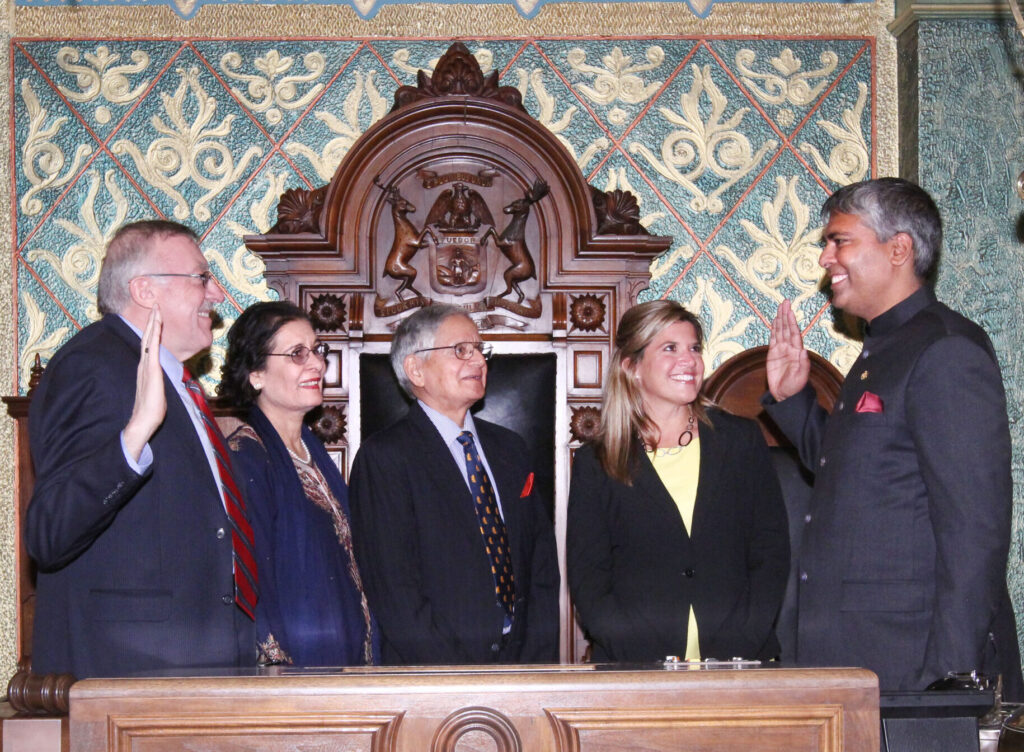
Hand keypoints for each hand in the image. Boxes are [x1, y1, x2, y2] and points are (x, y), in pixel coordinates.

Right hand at [123, 305, 166, 461]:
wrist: (144, 420)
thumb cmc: (151, 409)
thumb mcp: (157, 389)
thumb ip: (157, 381)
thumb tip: (161, 379)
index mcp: (146, 367)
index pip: (149, 344)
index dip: (152, 330)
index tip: (156, 316)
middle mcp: (144, 363)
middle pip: (148, 337)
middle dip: (152, 320)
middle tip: (155, 304)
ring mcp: (146, 365)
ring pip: (149, 338)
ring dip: (153, 322)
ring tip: (156, 308)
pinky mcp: (150, 369)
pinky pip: (153, 346)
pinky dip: (154, 333)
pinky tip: (157, 323)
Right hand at [767, 299, 809, 401]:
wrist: (785, 395)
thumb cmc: (795, 387)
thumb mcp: (800, 377)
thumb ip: (803, 364)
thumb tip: (803, 350)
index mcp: (797, 352)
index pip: (794, 333)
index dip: (791, 322)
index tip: (789, 311)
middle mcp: (789, 348)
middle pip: (787, 329)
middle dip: (786, 315)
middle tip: (785, 302)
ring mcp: (781, 350)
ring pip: (780, 331)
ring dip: (780, 319)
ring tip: (780, 307)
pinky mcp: (773, 354)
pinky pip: (773, 338)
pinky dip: (774, 329)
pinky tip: (774, 321)